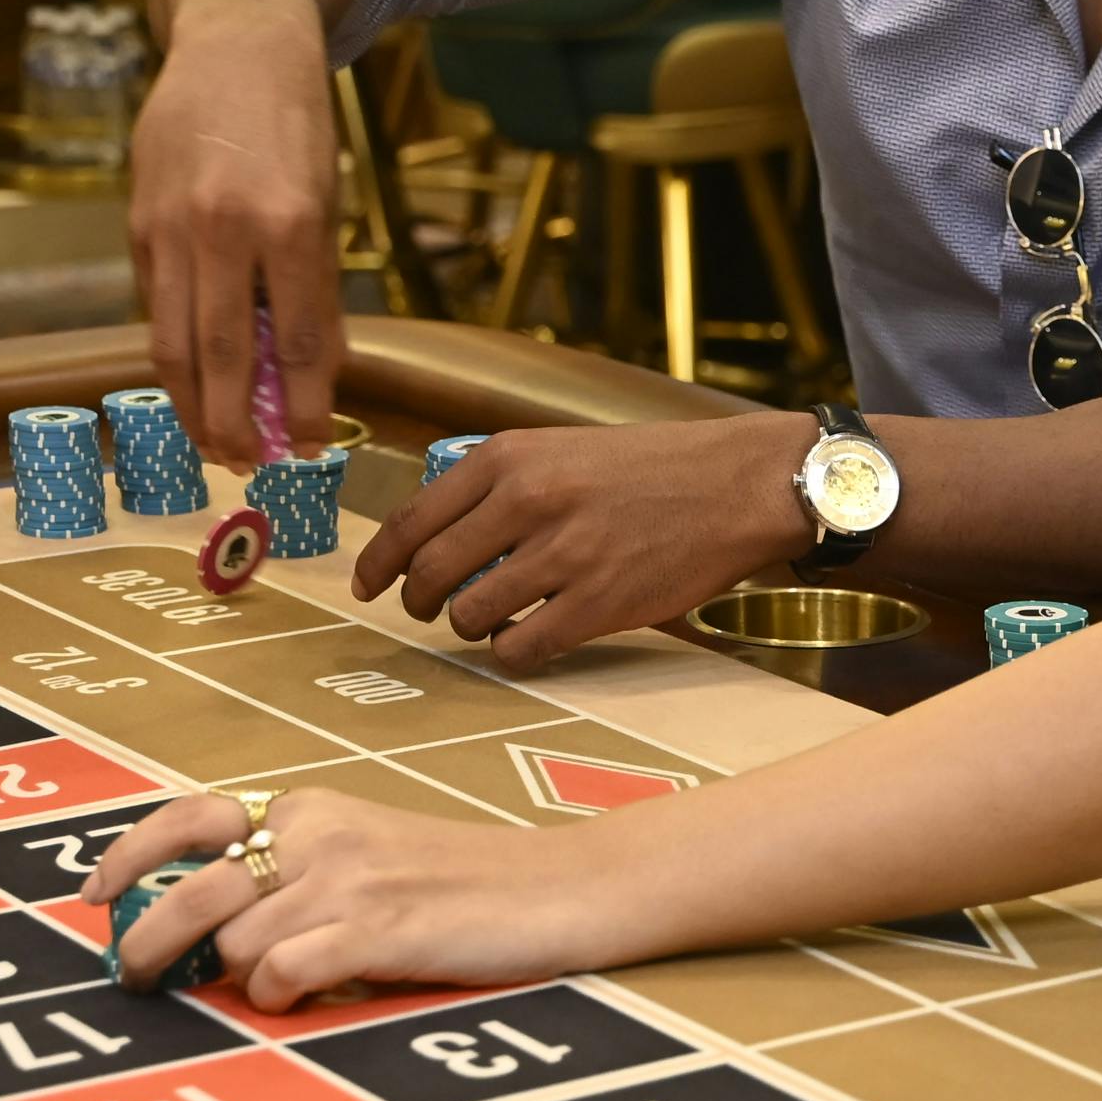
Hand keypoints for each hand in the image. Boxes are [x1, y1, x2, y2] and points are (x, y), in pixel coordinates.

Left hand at [87, 786, 619, 1005]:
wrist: (557, 889)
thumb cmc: (457, 885)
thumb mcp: (365, 854)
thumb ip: (291, 876)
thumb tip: (199, 933)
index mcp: (307, 808)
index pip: (190, 818)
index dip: (129, 857)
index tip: (93, 898)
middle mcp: (317, 833)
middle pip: (192, 893)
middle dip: (147, 946)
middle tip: (136, 983)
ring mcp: (348, 880)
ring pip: (233, 943)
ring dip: (239, 980)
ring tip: (281, 989)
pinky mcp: (380, 930)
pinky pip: (283, 974)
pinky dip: (278, 998)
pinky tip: (306, 998)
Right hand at [127, 3, 345, 462]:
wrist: (236, 39)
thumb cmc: (295, 121)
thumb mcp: (327, 199)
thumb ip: (313, 286)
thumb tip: (308, 375)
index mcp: (289, 222)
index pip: (294, 342)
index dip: (301, 406)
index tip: (309, 447)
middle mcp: (224, 227)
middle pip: (220, 356)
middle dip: (233, 424)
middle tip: (249, 464)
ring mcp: (170, 225)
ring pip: (171, 341)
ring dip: (190, 404)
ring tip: (212, 442)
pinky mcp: (137, 221)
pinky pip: (154, 303)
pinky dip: (172, 349)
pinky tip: (190, 378)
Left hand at [352, 415, 815, 670]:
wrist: (735, 483)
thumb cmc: (649, 467)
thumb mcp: (560, 448)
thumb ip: (497, 484)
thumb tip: (432, 537)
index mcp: (509, 457)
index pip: (411, 521)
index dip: (377, 563)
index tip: (366, 586)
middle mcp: (527, 502)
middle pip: (429, 575)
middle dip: (419, 603)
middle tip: (430, 611)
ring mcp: (562, 557)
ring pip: (470, 617)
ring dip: (470, 629)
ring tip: (494, 620)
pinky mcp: (598, 605)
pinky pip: (521, 649)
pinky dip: (513, 653)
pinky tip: (529, 639)